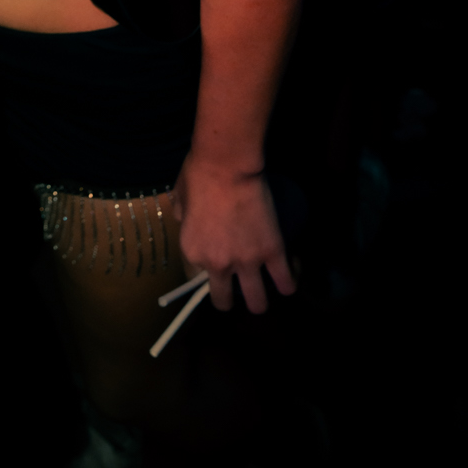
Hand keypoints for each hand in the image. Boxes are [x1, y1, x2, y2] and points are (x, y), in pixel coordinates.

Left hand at [171, 160, 294, 312]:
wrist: (227, 165)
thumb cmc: (198, 175)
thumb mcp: (179, 201)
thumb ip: (184, 219)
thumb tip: (189, 219)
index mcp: (192, 253)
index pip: (196, 278)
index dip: (206, 271)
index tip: (214, 266)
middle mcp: (217, 264)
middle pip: (223, 300)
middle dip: (229, 299)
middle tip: (237, 289)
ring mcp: (247, 261)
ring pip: (257, 302)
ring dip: (260, 301)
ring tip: (264, 294)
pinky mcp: (272, 252)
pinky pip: (285, 280)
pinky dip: (288, 283)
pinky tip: (288, 282)